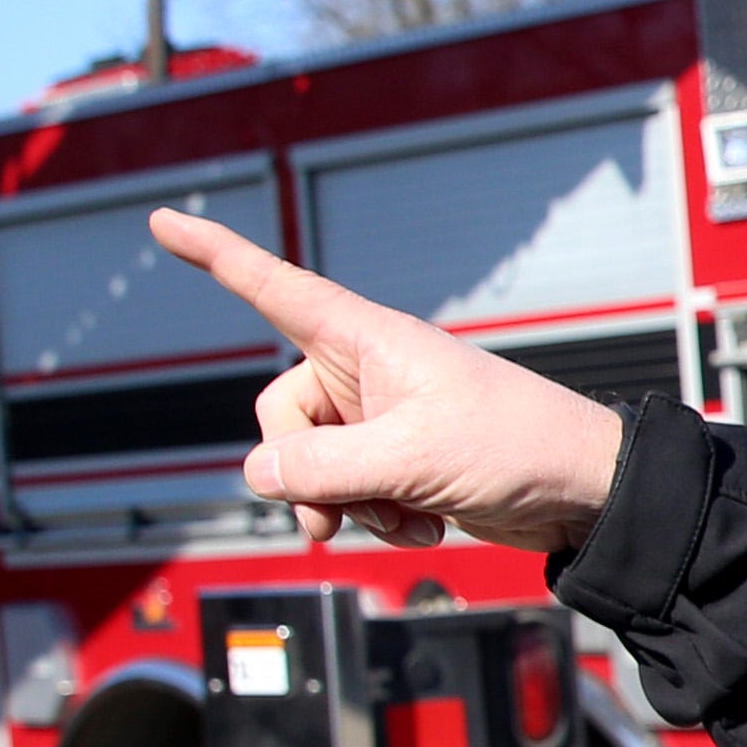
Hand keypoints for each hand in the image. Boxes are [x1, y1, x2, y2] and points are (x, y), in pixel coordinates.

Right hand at [147, 209, 628, 555]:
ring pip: (310, 466)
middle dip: (303, 475)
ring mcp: (380, 419)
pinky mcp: (398, 461)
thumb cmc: (517, 446)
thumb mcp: (410, 458)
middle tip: (339, 514)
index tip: (163, 222)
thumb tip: (258, 474)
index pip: (273, 287)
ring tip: (404, 516)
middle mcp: (366, 372)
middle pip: (279, 418)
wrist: (583, 491)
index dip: (215, 254)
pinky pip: (348, 493)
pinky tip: (423, 525)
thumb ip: (322, 468)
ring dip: (346, 505)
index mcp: (366, 340)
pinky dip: (375, 517)